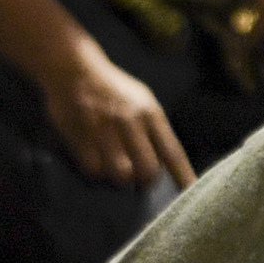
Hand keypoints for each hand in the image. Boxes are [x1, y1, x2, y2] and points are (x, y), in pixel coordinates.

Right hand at [39, 40, 193, 189]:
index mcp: (149, 113)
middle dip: (146, 181)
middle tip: (140, 180)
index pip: (172, 152)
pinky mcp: (80, 137)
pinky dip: (98, 173)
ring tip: (117, 170)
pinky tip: (98, 163)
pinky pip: (94, 171)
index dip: (182, 177)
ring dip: (120, 180)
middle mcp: (129, 122)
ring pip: (121, 175)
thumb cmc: (113, 89)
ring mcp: (103, 130)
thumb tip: (167, 167)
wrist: (75, 68)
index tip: (189, 193)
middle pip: (147, 171)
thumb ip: (155, 130)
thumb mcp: (143, 100)